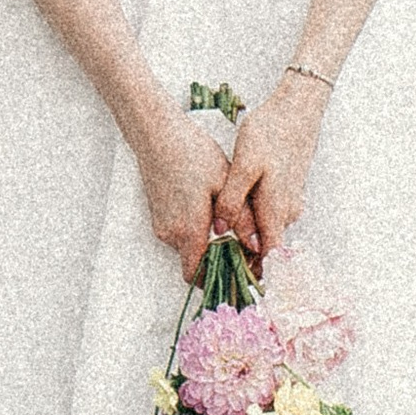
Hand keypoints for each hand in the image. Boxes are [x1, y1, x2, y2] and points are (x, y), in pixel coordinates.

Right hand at [137, 110, 227, 282]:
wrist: (158, 136)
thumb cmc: (192, 154)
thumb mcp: (225, 183)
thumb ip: (241, 218)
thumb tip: (257, 247)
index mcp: (189, 230)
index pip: (197, 275)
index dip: (217, 279)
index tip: (239, 272)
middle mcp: (171, 233)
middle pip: (196, 262)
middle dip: (218, 258)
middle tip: (242, 243)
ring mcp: (162, 225)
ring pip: (189, 246)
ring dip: (207, 241)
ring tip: (228, 218)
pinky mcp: (159, 215)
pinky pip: (180, 233)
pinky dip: (196, 229)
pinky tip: (209, 207)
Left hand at [212, 77, 326, 261]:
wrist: (297, 109)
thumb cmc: (270, 133)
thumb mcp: (244, 165)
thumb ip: (232, 200)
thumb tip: (220, 230)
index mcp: (276, 210)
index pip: (268, 258)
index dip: (251, 273)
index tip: (230, 283)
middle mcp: (287, 212)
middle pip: (265, 246)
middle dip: (242, 255)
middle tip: (211, 259)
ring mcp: (290, 201)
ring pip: (266, 229)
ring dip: (245, 236)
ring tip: (216, 234)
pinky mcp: (287, 190)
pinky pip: (269, 215)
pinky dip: (252, 219)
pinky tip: (234, 208)